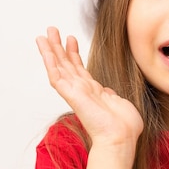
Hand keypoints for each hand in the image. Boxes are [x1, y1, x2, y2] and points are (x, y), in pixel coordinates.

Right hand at [36, 27, 143, 150]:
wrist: (121, 138)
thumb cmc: (124, 127)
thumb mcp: (120, 104)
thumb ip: (112, 96)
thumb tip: (108, 92)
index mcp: (93, 91)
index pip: (79, 69)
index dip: (73, 53)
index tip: (71, 38)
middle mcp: (81, 90)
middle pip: (65, 64)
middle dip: (58, 47)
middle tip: (51, 30)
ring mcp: (75, 92)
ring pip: (58, 68)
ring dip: (50, 51)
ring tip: (44, 35)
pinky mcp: (71, 95)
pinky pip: (57, 78)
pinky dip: (50, 63)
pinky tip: (46, 51)